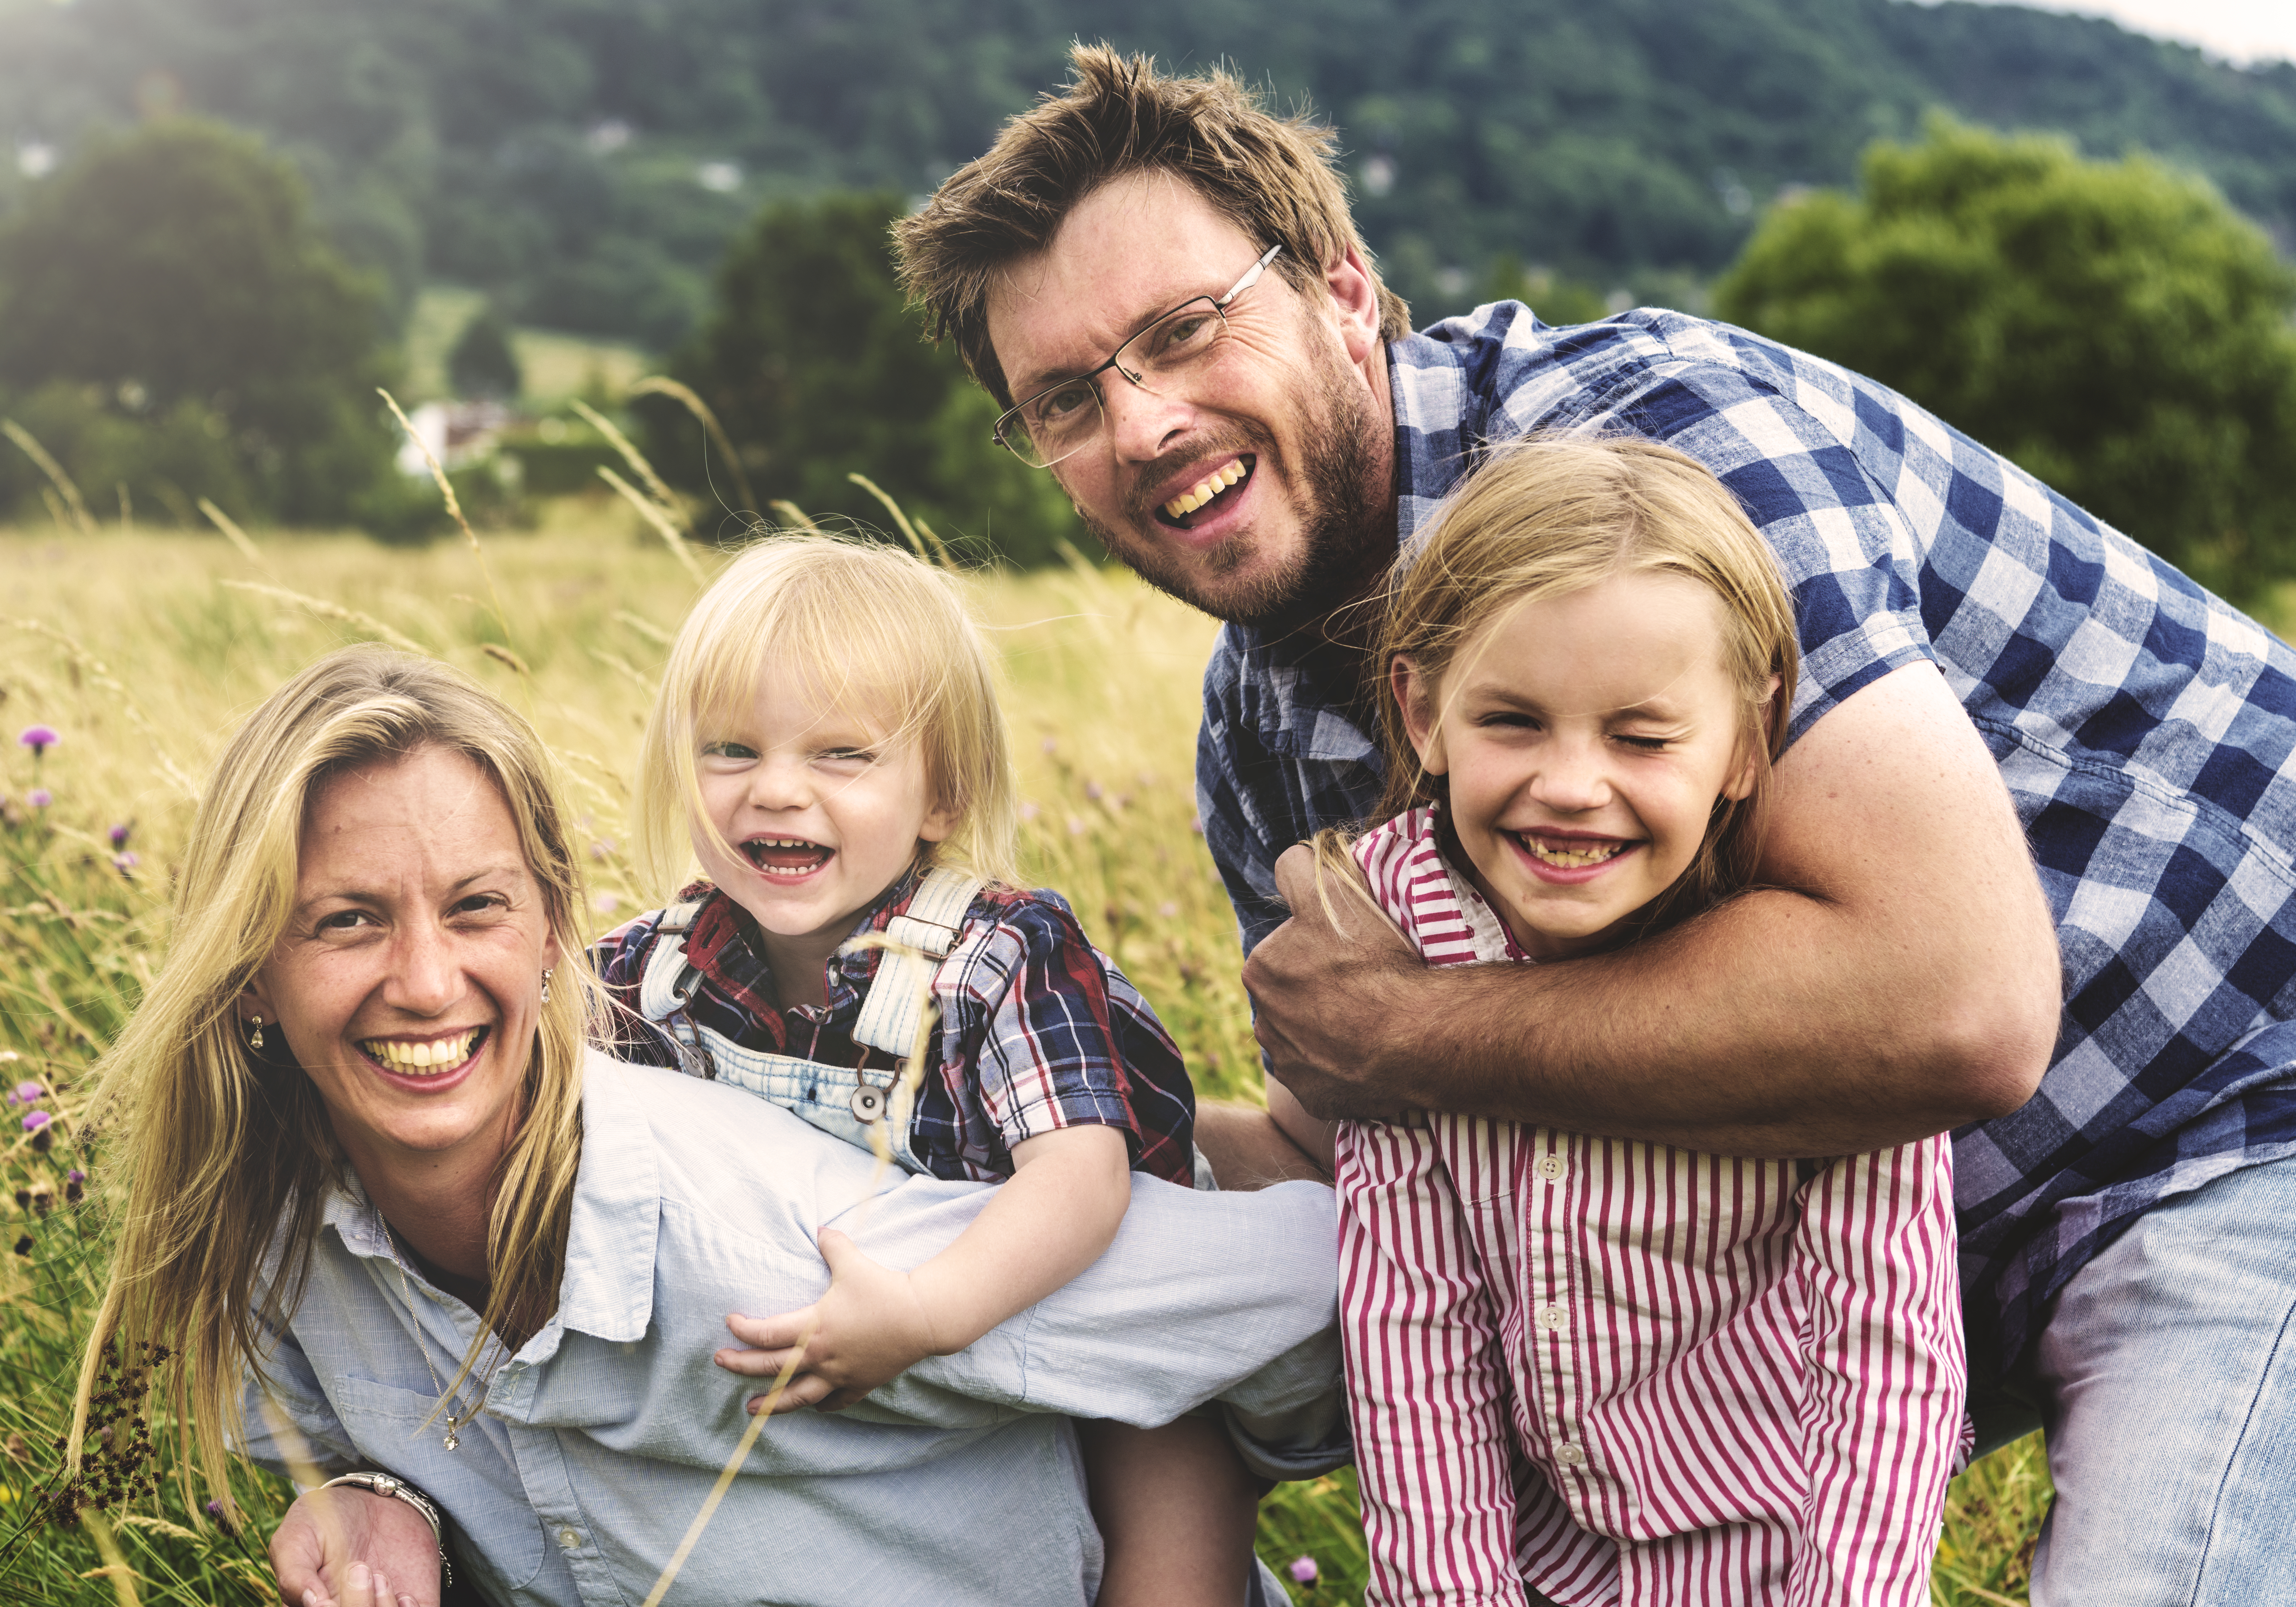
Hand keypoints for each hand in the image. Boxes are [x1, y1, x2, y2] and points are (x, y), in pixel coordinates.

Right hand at [270, 1486, 439, 1606]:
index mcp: (313, 1606)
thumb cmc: (325, 1520)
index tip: (326, 1600)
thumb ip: (294, 1574)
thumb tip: (313, 1603)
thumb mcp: (297, 1537)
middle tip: (358, 1569)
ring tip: (379, 1576)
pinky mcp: (411, 1605)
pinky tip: (405, 1596)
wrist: (374, 1499)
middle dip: (357, 1606)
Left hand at [715, 1228, 941, 1412]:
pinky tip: (812, 1406)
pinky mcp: (861, 1383)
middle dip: (742, 1366)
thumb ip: (832, 1245)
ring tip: (751, 1408)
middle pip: (772, 1367)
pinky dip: (821, 1405)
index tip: (730, 1324)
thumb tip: (820, 1231)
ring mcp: (840, 1374)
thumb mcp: (852, 1261)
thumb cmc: (884, 1289)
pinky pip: (835, 1401)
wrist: (923, 1316)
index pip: (767, 1333)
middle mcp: (821, 1356)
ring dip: (772, 1403)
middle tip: (721, 1362)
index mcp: (814, 1328)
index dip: (744, 1330)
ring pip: (798, 1396)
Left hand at [1243, 843, 1421, 1121]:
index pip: (1285, 950)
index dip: (1319, 946)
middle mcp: (1263, 1023)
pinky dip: (1345, 1068)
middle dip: (1322, 990)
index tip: (1350, 952)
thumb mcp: (1331, 891)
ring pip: (1308, 1037)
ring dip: (1331, 1029)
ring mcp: (1289, 1067)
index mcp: (1260, 970)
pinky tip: (1372, 1054)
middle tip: (1366, 986)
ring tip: (1372, 1022)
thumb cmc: (1371, 961)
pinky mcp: (1315, 1099)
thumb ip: (1298, 867)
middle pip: (1295, 996)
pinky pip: (1328, 1078)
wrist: (1412, 1037)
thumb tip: (1290, 861)